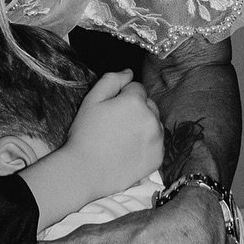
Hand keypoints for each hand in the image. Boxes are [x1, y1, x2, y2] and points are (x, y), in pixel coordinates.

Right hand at [62, 70, 165, 204]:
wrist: (85, 171)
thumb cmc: (85, 134)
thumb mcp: (91, 100)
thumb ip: (111, 80)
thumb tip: (129, 72)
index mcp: (136, 101)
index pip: (136, 88)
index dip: (122, 96)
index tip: (110, 110)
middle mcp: (152, 118)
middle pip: (149, 105)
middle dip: (136, 110)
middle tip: (116, 125)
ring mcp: (157, 139)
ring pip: (154, 124)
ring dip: (143, 126)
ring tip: (122, 139)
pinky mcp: (158, 157)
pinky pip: (156, 143)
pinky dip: (147, 144)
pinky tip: (129, 151)